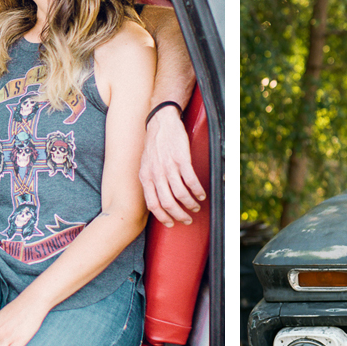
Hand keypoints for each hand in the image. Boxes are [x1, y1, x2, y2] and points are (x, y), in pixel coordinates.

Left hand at [139, 105, 204, 226]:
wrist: (160, 122)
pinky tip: (201, 194)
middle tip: (187, 219)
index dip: (163, 217)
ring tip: (196, 206)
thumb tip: (156, 198)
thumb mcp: (145, 164)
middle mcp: (156, 173)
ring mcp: (168, 166)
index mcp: (145, 176)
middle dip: (179, 215)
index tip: (171, 223)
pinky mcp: (181, 159)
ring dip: (190, 204)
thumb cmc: (154, 144)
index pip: (152, 204)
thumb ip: (150, 180)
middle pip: (168, 203)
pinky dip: (197, 191)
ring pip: (180, 194)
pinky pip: (191, 180)